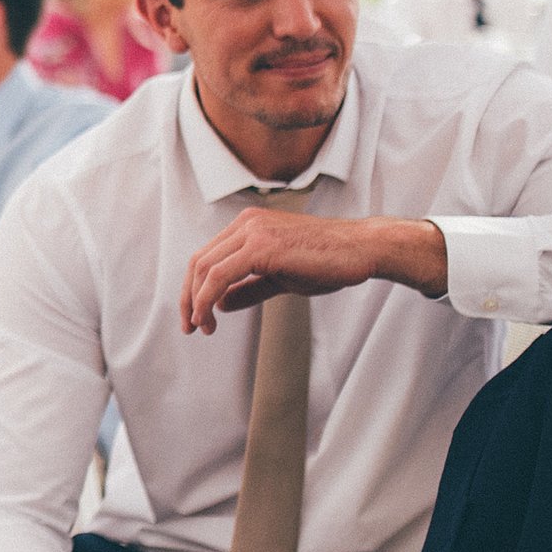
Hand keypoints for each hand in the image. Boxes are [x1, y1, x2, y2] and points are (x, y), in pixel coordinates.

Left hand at [179, 212, 446, 335]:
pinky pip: (220, 274)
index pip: (207, 257)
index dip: (195, 288)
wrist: (363, 249)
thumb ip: (249, 287)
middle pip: (198, 262)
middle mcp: (245, 223)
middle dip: (188, 297)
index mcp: (248, 226)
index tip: (195, 317)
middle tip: (190, 328)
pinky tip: (210, 317)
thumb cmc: (328, 262)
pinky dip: (206, 298)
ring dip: (195, 301)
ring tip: (202, 328)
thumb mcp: (280, 277)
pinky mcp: (261, 245)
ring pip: (204, 268)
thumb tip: (220, 303)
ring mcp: (252, 231)